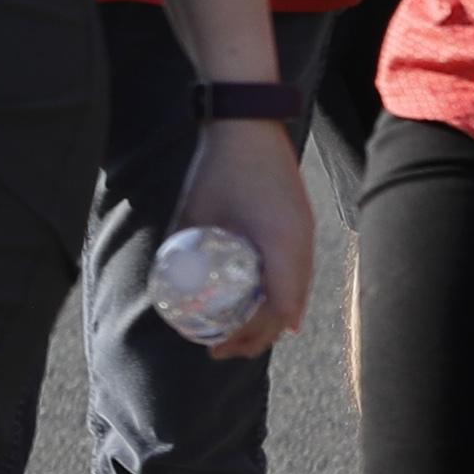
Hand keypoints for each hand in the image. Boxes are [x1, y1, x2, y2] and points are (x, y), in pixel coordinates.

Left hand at [166, 115, 316, 361]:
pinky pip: (299, 272)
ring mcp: (305, 232)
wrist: (248, 123)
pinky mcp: (301, 224)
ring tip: (244, 333)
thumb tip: (168, 286)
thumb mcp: (194, 215)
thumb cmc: (218, 167)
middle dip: (260, 336)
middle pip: (291, 307)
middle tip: (224, 350)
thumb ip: (184, 251)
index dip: (249, 337)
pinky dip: (284, 295)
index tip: (218, 348)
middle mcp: (301, 242)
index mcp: (281, 243)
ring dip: (274, 317)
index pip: (277, 308)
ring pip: (298, 290)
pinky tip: (267, 304)